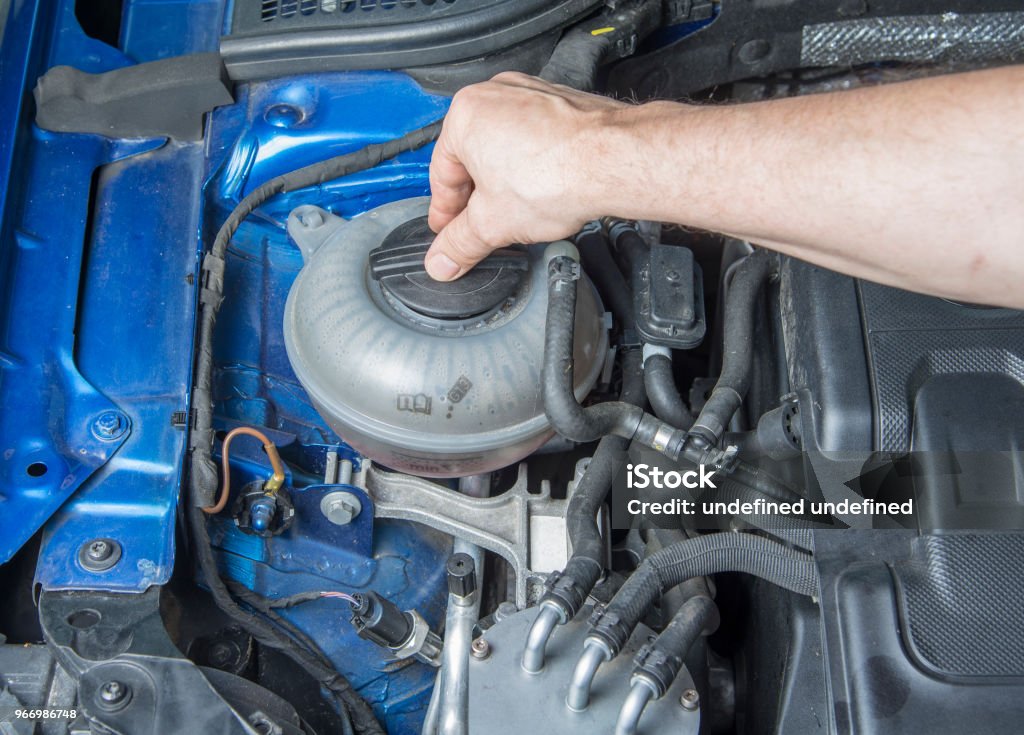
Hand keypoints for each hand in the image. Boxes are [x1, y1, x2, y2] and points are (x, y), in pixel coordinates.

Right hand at [425, 72, 627, 280]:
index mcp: (465, 114)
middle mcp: (497, 95)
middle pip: (474, 158)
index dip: (444, 212)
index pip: (442, 173)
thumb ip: (460, 244)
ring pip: (506, 148)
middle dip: (476, 198)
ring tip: (515, 213)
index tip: (447, 231)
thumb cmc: (557, 174)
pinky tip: (544, 191)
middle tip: (479, 229)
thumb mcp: (492, 224)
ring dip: (505, 182)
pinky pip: (535, 139)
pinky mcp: (562, 103)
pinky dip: (534, 166)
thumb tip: (443, 259)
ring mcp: (532, 95)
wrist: (615, 160)